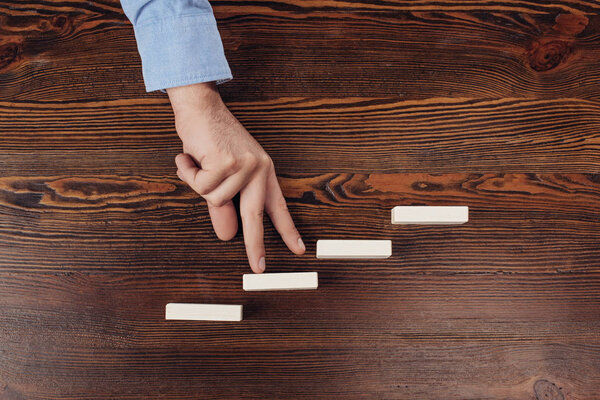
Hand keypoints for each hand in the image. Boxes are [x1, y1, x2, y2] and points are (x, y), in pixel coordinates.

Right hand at [167, 82, 304, 272]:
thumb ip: (224, 206)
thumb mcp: (222, 174)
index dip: (287, 230)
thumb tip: (226, 235)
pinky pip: (202, 186)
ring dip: (197, 182)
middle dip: (255, 245)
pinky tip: (190, 157)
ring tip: (196, 162)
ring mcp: (244, 166)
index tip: (298, 250)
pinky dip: (189, 173)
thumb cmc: (211, 139)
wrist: (201, 107)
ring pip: (215, 199)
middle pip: (255, 216)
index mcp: (264, 172)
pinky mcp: (226, 162)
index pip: (278, 207)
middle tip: (258, 268)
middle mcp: (259, 170)